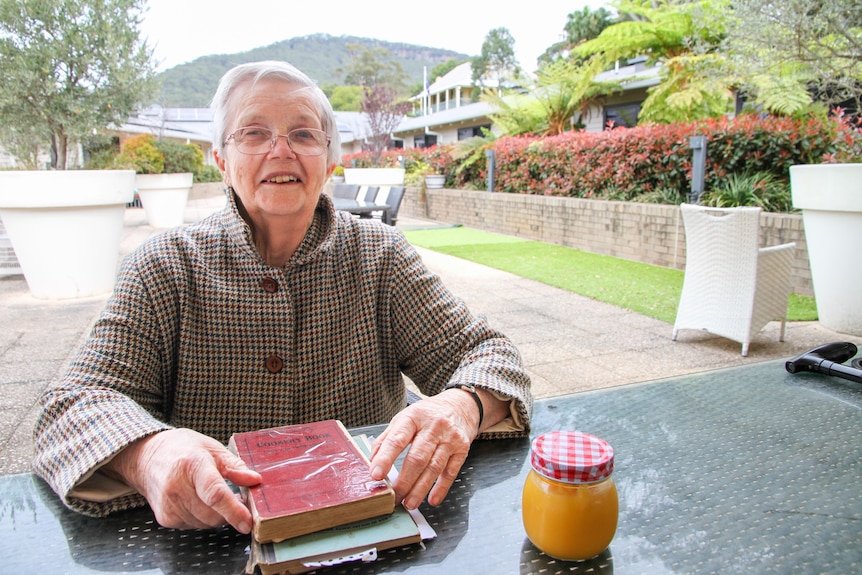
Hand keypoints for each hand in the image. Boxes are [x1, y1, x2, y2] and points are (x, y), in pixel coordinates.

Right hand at [103, 428, 260, 531]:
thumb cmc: (183, 449)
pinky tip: (198, 500)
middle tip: (238, 499)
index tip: (248, 522)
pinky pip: (194, 525)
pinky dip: (203, 517)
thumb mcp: (213, 449)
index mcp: (192, 465)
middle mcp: (177, 487)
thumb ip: (235, 466)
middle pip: (212, 514)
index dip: (234, 511)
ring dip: (217, 515)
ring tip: (213, 495)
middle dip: (230, 512)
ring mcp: (169, 505)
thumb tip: (255, 480)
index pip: (215, 494)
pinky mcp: (165, 518)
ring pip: (205, 523)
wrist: (147, 457)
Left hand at [369, 389, 478, 509]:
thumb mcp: (404, 418)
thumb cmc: (426, 415)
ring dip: (420, 489)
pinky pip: (451, 472)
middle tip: (393, 498)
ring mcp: (450, 438)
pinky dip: (442, 488)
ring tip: (409, 504)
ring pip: (433, 467)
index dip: (385, 458)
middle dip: (404, 481)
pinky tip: (432, 500)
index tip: (376, 475)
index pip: (397, 439)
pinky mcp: (462, 449)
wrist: (460, 406)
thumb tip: (372, 461)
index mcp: (413, 417)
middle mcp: (433, 427)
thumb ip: (387, 438)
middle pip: (417, 458)